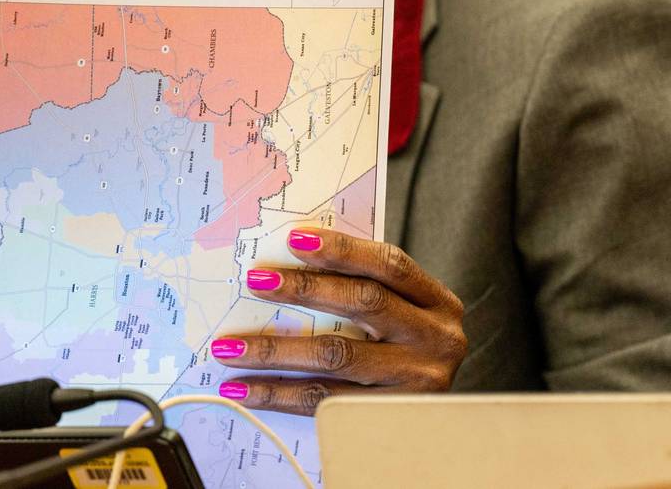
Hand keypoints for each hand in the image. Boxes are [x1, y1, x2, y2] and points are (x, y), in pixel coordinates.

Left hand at [210, 228, 466, 414]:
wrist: (440, 431)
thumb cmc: (405, 356)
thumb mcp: (403, 320)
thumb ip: (366, 294)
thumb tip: (290, 266)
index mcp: (438, 303)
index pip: (390, 265)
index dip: (343, 250)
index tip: (294, 239)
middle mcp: (436, 339)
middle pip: (365, 303)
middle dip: (305, 290)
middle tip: (256, 282)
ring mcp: (418, 381)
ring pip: (338, 356)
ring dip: (276, 350)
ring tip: (229, 347)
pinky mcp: (389, 419)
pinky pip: (325, 402)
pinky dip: (279, 394)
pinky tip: (245, 390)